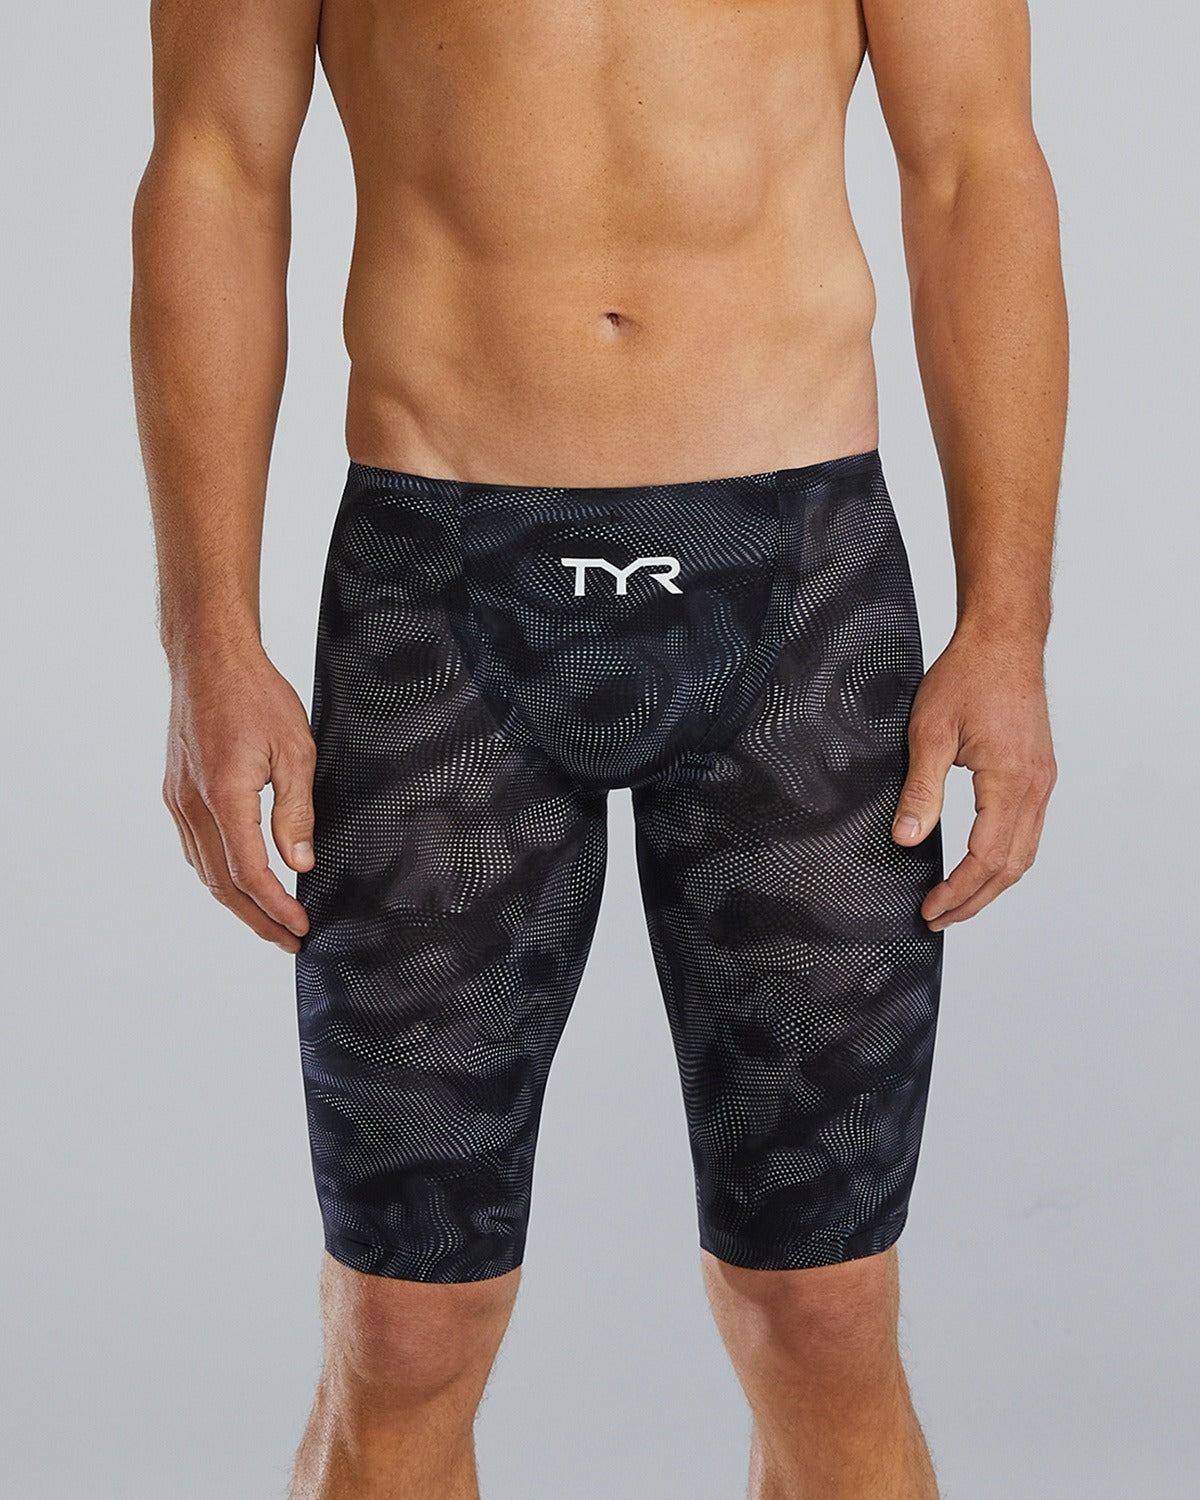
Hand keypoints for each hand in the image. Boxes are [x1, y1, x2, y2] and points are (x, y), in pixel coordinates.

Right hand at [162, 640, 316, 952]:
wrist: (209, 658)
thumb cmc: (257, 695)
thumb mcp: (296, 750)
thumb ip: (296, 810)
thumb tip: (300, 861)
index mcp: (225, 795)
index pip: (249, 872)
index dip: (276, 906)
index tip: (300, 926)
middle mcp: (193, 804)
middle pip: (221, 883)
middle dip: (256, 919)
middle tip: (288, 940)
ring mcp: (178, 799)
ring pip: (203, 869)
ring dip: (236, 901)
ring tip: (269, 921)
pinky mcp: (175, 792)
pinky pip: (194, 848)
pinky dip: (217, 874)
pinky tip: (239, 881)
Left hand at [891, 623, 1056, 930]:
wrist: (1004, 640)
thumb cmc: (966, 677)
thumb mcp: (929, 732)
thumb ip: (921, 791)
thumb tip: (906, 839)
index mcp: (1010, 781)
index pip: (985, 857)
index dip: (957, 890)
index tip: (930, 909)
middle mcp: (1036, 787)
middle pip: (1010, 867)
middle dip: (974, 899)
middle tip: (938, 919)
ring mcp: (1043, 781)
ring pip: (1025, 853)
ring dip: (991, 884)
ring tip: (957, 902)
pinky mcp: (1040, 773)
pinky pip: (1028, 831)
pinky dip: (1005, 858)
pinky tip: (980, 864)